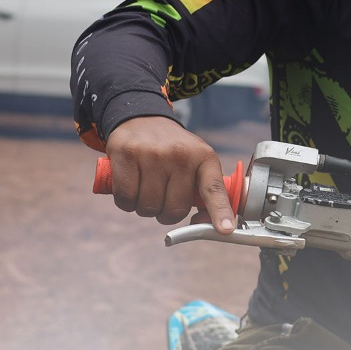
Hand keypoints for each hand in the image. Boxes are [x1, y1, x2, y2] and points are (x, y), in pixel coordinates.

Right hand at [104, 115, 233, 231]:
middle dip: (166, 213)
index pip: (213, 189)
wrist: (143, 119)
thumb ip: (206, 194)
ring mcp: (152, 154)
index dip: (220, 211)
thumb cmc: (173, 151)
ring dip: (145, 208)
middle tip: (163, 196)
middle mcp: (180, 154)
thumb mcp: (196, 163)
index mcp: (204, 157)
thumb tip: (211, 227)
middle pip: (174, 210)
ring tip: (146, 187)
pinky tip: (131, 186)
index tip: (225, 230)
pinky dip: (126, 202)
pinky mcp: (126, 155)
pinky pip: (125, 199)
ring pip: (148, 207)